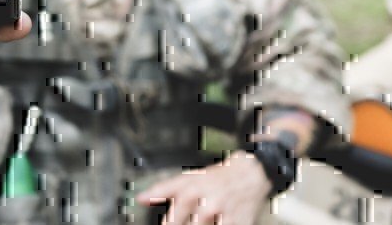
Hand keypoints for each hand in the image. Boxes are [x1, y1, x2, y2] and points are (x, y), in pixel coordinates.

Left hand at [136, 151, 272, 224]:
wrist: (251, 172)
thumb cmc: (216, 177)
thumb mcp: (189, 178)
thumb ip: (164, 189)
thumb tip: (140, 198)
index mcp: (193, 190)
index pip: (174, 216)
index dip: (170, 223)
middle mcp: (208, 202)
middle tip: (194, 220)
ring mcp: (224, 214)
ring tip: (202, 220)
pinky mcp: (239, 222)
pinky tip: (215, 222)